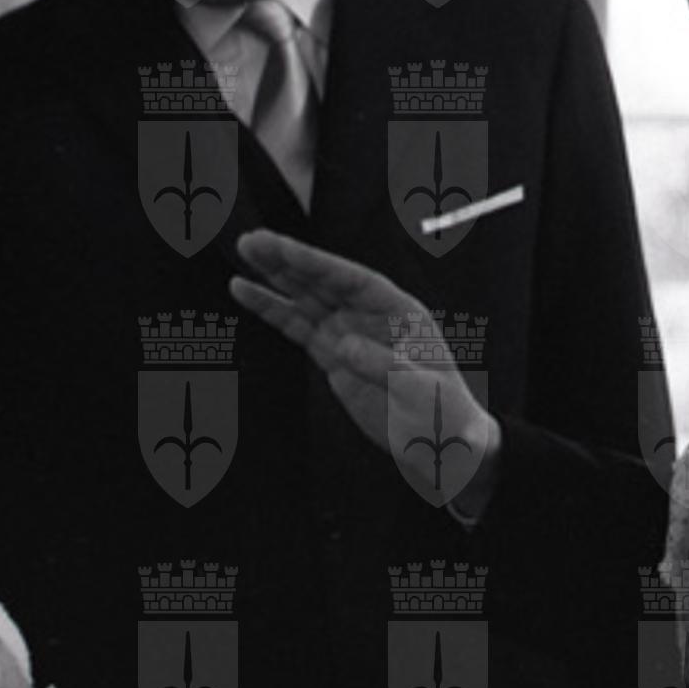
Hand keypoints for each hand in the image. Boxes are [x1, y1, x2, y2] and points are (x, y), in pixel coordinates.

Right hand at [230, 229, 500, 513]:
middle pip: (324, 281)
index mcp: (399, 312)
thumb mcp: (422, 393)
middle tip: (250, 241)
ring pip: (307, 298)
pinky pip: (298, 327)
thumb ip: (385, 367)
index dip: (316, 264)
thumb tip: (344, 345)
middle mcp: (371, 316)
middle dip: (287, 260)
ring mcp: (350, 334)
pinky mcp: (334, 356)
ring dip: (275, 277)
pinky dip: (273, 310)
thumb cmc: (444, 415)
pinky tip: (246, 292)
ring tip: (243, 253)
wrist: (443, 446)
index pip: (351, 280)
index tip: (282, 249)